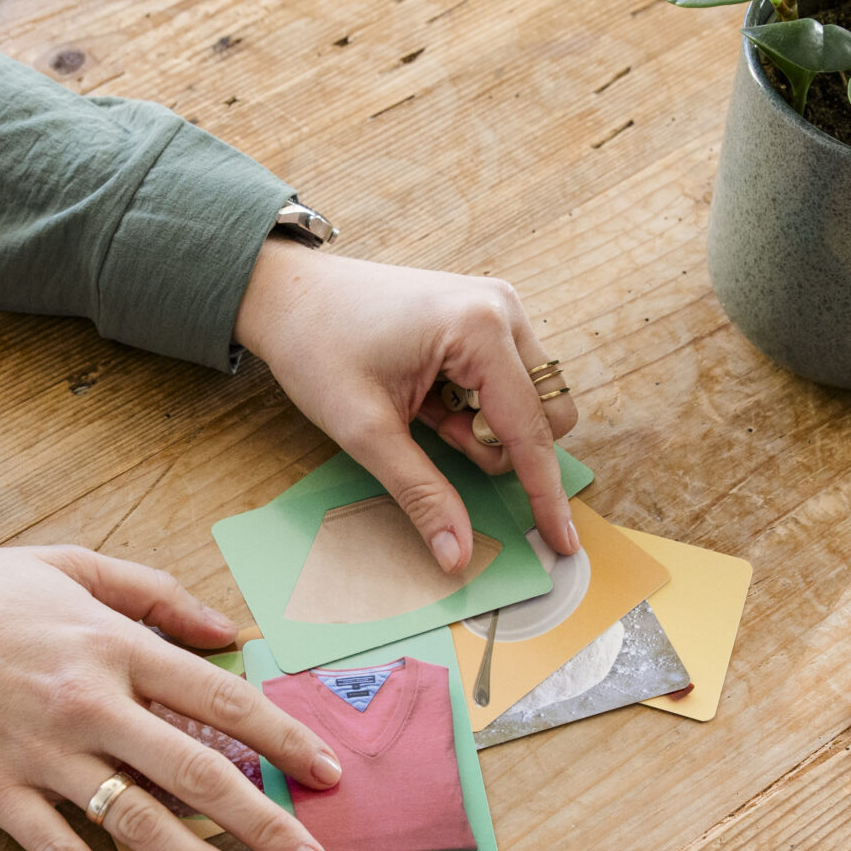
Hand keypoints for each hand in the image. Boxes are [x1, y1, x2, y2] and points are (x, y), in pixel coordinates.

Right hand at [0, 545, 339, 850]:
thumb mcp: (71, 566)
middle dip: (268, 825)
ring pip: (140, 823)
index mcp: (114, 645)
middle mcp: (89, 703)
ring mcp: (43, 753)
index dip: (285, 740)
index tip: (330, 775)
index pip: (222, 698)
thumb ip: (155, 593)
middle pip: (198, 773)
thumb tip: (228, 626)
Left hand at [234, 239, 580, 571]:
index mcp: (480, 328)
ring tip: (424, 410)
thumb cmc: (318, 349)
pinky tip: (428, 393)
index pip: (531, 431)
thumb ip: (420, 494)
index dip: (545, 494)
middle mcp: (502, 309)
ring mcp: (498, 307)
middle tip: (436, 433)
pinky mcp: (486, 314)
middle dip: (498, 445)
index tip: (562, 542)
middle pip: (546, 415)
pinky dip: (475, 405)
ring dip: (484, 426)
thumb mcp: (365, 432)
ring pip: (529, 401)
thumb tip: (457, 555)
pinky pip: (508, 381)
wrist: (288, 295)